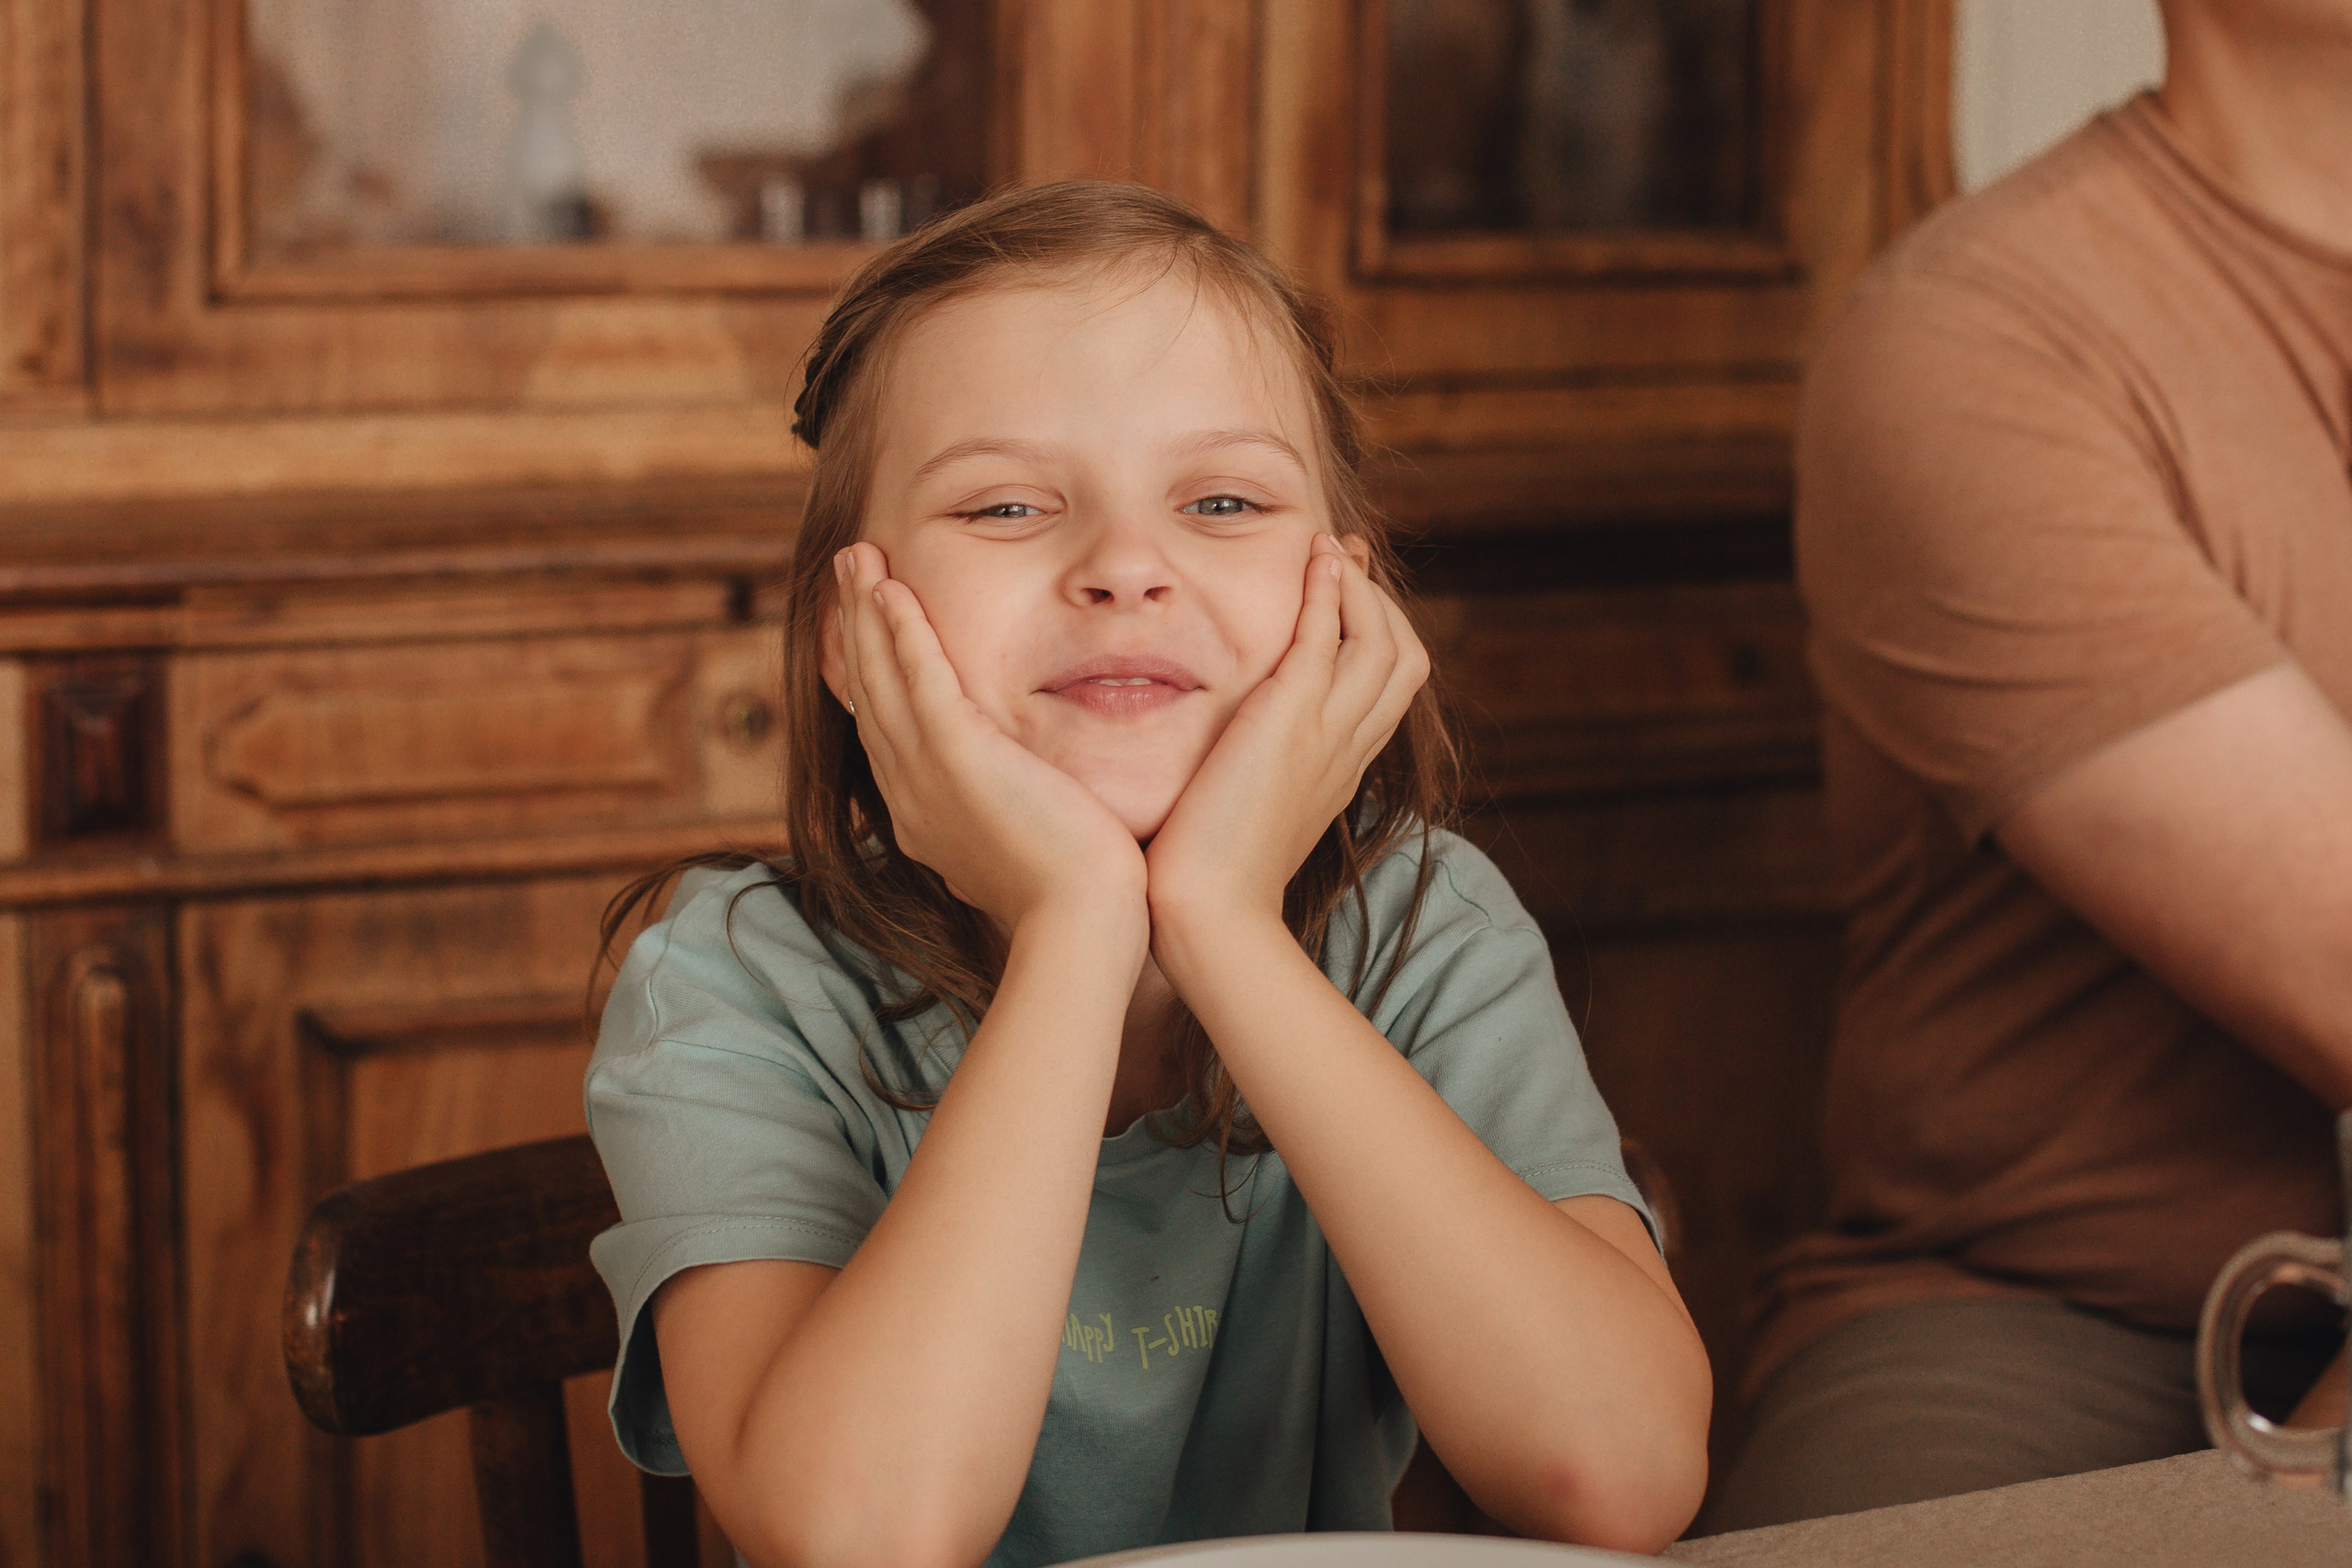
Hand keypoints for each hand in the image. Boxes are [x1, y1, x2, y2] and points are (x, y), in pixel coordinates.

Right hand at [834, 543, 1148, 941]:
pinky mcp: (957, 758)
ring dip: (865, 612)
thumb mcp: (1034, 846)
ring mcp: (926, 777)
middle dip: (856, 629)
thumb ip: (1022, 812)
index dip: (875, 675)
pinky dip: (901, 631)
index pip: (887, 732)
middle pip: (870, 695)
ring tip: (857, 558)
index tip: (869, 630)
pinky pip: (918, 680)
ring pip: (881, 678)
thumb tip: (1037, 800)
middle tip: (850, 571)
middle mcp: (911, 796)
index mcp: (928, 817)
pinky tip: (890, 589)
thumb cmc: (1080, 898)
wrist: (1084, 926)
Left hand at [1144, 533, 1429, 941]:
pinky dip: (1329, 592)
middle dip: (1383, 603)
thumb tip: (1227, 765)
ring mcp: (1327, 732)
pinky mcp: (1290, 720)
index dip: (1376, 640)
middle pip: (1403, 657)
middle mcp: (1348, 748)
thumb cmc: (1211, 882)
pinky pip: (1327, 638)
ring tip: (1329, 551)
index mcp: (1342, 771)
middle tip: (1347, 563)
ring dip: (1359, 587)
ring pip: (1380, 640)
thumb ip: (1254, 780)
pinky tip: (1316, 558)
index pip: (1386, 690)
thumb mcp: (1248, 819)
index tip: (1347, 603)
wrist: (1211, 916)